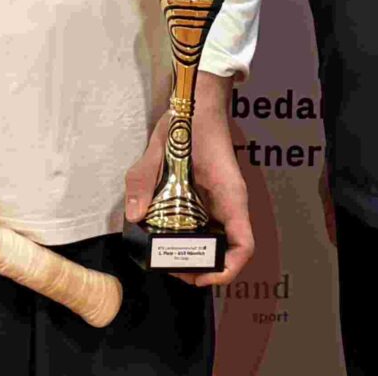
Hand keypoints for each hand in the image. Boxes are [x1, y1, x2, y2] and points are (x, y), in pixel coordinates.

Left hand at [122, 71, 252, 288]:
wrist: (199, 100)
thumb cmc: (187, 121)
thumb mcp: (158, 150)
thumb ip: (143, 182)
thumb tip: (134, 216)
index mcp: (229, 195)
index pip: (243, 245)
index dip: (226, 270)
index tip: (199, 276)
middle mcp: (230, 202)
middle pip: (229, 251)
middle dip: (203, 268)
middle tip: (172, 268)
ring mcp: (222, 200)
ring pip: (218, 240)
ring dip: (198, 255)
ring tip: (167, 257)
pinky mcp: (211, 196)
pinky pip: (208, 225)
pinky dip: (192, 237)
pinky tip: (169, 235)